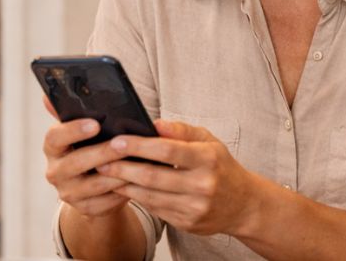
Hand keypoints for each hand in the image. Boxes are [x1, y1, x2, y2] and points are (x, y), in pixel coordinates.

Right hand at [42, 96, 129, 218]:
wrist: (93, 183)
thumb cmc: (91, 145)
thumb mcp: (83, 130)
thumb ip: (72, 111)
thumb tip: (50, 93)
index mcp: (52, 147)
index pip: (55, 137)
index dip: (73, 130)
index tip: (96, 123)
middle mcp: (55, 171)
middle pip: (77, 162)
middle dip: (103, 152)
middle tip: (124, 144)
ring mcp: (68, 193)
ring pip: (95, 185)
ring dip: (117, 173)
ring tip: (139, 162)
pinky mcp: (85, 209)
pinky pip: (106, 202)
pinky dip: (123, 191)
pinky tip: (139, 181)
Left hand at [98, 119, 258, 236]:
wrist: (244, 205)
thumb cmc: (220, 166)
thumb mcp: (208, 141)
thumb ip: (181, 130)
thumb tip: (154, 123)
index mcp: (208, 159)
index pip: (167, 150)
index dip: (138, 146)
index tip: (117, 141)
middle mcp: (203, 185)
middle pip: (153, 176)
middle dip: (122, 167)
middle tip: (101, 159)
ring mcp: (195, 208)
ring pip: (150, 196)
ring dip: (124, 184)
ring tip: (106, 173)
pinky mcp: (187, 223)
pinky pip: (155, 209)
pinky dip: (136, 198)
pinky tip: (124, 187)